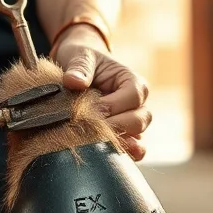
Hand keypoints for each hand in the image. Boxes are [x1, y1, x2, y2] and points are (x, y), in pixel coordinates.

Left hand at [50, 25, 150, 160]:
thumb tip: (73, 81)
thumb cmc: (84, 60)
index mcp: (132, 81)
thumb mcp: (81, 56)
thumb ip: (79, 67)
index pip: (133, 96)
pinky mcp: (123, 135)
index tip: (90, 110)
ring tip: (96, 144)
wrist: (80, 70)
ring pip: (137, 138)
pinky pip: (131, 150)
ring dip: (117, 142)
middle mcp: (137, 103)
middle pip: (139, 120)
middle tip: (88, 128)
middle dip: (113, 126)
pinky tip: (106, 156)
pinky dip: (121, 154)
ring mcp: (132, 121)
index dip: (113, 105)